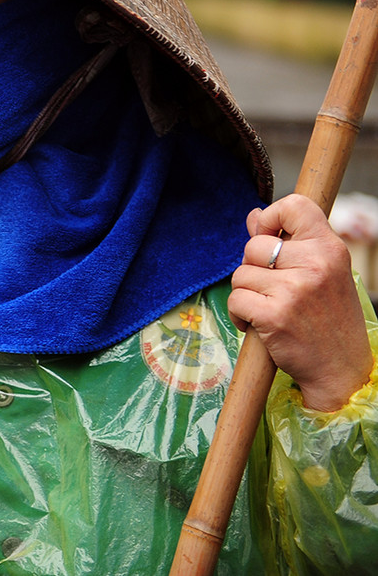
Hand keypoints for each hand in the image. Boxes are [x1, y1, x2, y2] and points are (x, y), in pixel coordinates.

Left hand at [228, 194, 373, 411]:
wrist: (341, 369)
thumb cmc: (327, 317)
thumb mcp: (320, 273)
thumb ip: (288, 243)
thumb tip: (254, 216)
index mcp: (330, 248)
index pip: (294, 206)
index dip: (271, 218)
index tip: (271, 238)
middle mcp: (315, 264)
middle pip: (254, 246)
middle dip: (253, 268)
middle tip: (274, 290)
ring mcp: (294, 290)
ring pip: (240, 274)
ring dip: (247, 294)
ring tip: (271, 309)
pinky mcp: (274, 315)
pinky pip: (235, 299)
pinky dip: (240, 314)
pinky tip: (260, 325)